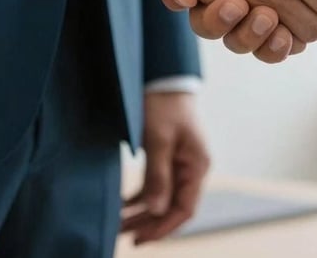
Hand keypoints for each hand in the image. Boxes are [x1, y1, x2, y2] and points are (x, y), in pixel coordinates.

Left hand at [121, 92, 209, 244]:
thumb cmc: (164, 105)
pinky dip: (140, 197)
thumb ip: (158, 176)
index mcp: (197, 165)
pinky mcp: (167, 157)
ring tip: (119, 225)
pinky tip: (123, 206)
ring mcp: (180, 163)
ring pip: (162, 198)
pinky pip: (156, 185)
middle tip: (123, 235)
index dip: (163, 227)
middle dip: (149, 223)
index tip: (140, 238)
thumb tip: (155, 211)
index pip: (185, 208)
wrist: (164, 78)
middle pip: (172, 206)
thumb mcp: (158, 140)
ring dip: (143, 212)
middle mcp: (192, 168)